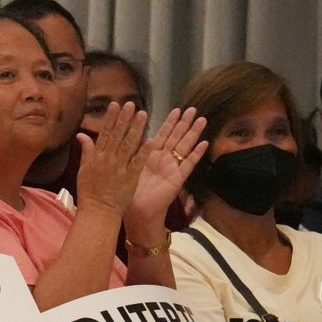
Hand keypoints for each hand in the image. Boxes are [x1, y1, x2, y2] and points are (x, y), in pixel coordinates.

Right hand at [75, 101, 149, 219]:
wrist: (98, 211)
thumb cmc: (89, 192)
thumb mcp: (83, 170)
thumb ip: (86, 151)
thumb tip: (81, 135)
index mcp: (97, 157)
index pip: (105, 133)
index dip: (111, 118)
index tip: (116, 105)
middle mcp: (108, 160)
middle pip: (118, 136)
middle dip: (125, 119)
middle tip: (131, 104)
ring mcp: (120, 168)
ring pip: (129, 145)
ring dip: (136, 129)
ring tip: (143, 115)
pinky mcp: (131, 177)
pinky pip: (138, 162)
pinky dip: (144, 152)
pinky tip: (151, 140)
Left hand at [126, 106, 206, 238]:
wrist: (137, 212)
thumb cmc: (129, 193)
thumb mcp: (126, 168)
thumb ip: (125, 152)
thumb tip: (117, 135)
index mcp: (150, 156)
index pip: (162, 135)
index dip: (169, 123)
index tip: (175, 109)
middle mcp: (163, 160)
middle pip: (176, 137)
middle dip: (184, 123)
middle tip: (193, 108)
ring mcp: (172, 168)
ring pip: (185, 147)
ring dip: (193, 133)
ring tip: (202, 119)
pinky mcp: (177, 179)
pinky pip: (188, 164)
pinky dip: (196, 154)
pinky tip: (204, 143)